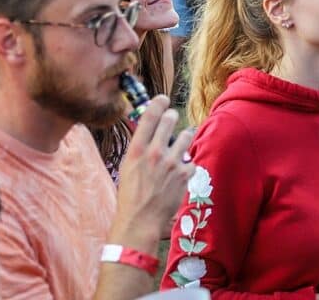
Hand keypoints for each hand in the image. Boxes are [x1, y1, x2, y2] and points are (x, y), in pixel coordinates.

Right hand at [111, 95, 195, 248]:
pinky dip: (187, 164)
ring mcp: (172, 163)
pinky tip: (179, 172)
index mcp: (137, 150)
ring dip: (182, 138)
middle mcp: (155, 152)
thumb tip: (148, 128)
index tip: (163, 99)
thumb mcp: (127, 166)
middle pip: (170, 119)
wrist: (140, 220)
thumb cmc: (130, 194)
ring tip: (177, 147)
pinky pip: (191, 159)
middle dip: (172, 117)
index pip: (150, 115)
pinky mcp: (185, 174)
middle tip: (171, 119)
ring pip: (186, 136)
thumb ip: (139, 147)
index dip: (158, 103)